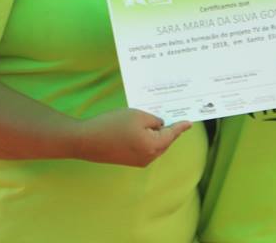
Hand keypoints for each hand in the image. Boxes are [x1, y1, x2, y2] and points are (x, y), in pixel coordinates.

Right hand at [75, 108, 190, 166]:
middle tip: (172, 115)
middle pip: (164, 141)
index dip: (180, 126)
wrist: (86, 140)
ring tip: (155, 119)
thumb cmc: (112, 125)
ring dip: (155, 133)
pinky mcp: (129, 160)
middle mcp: (149, 157)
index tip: (189, 122)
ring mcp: (138, 161)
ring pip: (154, 145)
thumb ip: (154, 120)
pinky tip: (142, 128)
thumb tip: (160, 126)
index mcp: (153, 146)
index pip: (171, 134)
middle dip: (168, 129)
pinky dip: (146, 138)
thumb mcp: (138, 116)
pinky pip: (144, 147)